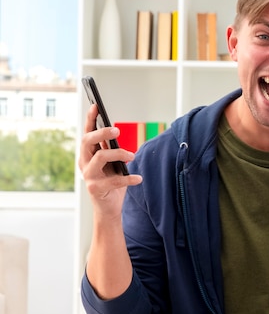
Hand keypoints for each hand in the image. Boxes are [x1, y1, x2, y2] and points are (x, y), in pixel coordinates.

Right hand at [78, 104, 141, 218]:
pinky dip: (129, 178)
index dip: (90, 119)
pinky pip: (114, 180)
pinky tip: (139, 179)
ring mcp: (88, 176)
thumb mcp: (113, 163)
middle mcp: (84, 162)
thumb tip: (116, 133)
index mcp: (88, 154)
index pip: (87, 133)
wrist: (109, 208)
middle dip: (102, 133)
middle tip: (117, 130)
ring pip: (100, 157)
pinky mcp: (96, 188)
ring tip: (132, 156)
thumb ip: (111, 149)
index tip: (96, 106)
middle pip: (88, 141)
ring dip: (118, 153)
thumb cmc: (112, 182)